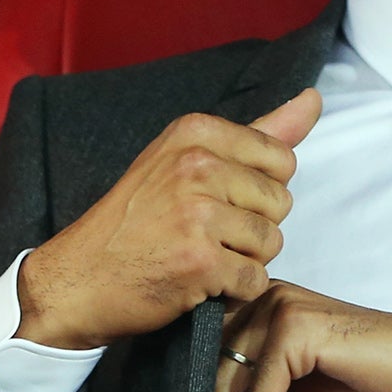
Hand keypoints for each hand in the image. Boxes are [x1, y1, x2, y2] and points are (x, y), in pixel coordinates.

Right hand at [15, 88, 320, 350]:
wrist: (78, 277)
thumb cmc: (134, 219)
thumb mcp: (184, 158)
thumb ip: (258, 131)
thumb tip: (313, 98)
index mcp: (195, 131)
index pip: (280, 158)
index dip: (256, 190)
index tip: (213, 199)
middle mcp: (197, 165)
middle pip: (280, 202)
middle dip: (252, 227)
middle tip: (201, 233)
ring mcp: (198, 213)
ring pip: (271, 243)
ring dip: (243, 261)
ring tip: (198, 256)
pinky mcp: (200, 262)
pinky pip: (255, 280)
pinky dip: (233, 293)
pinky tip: (198, 283)